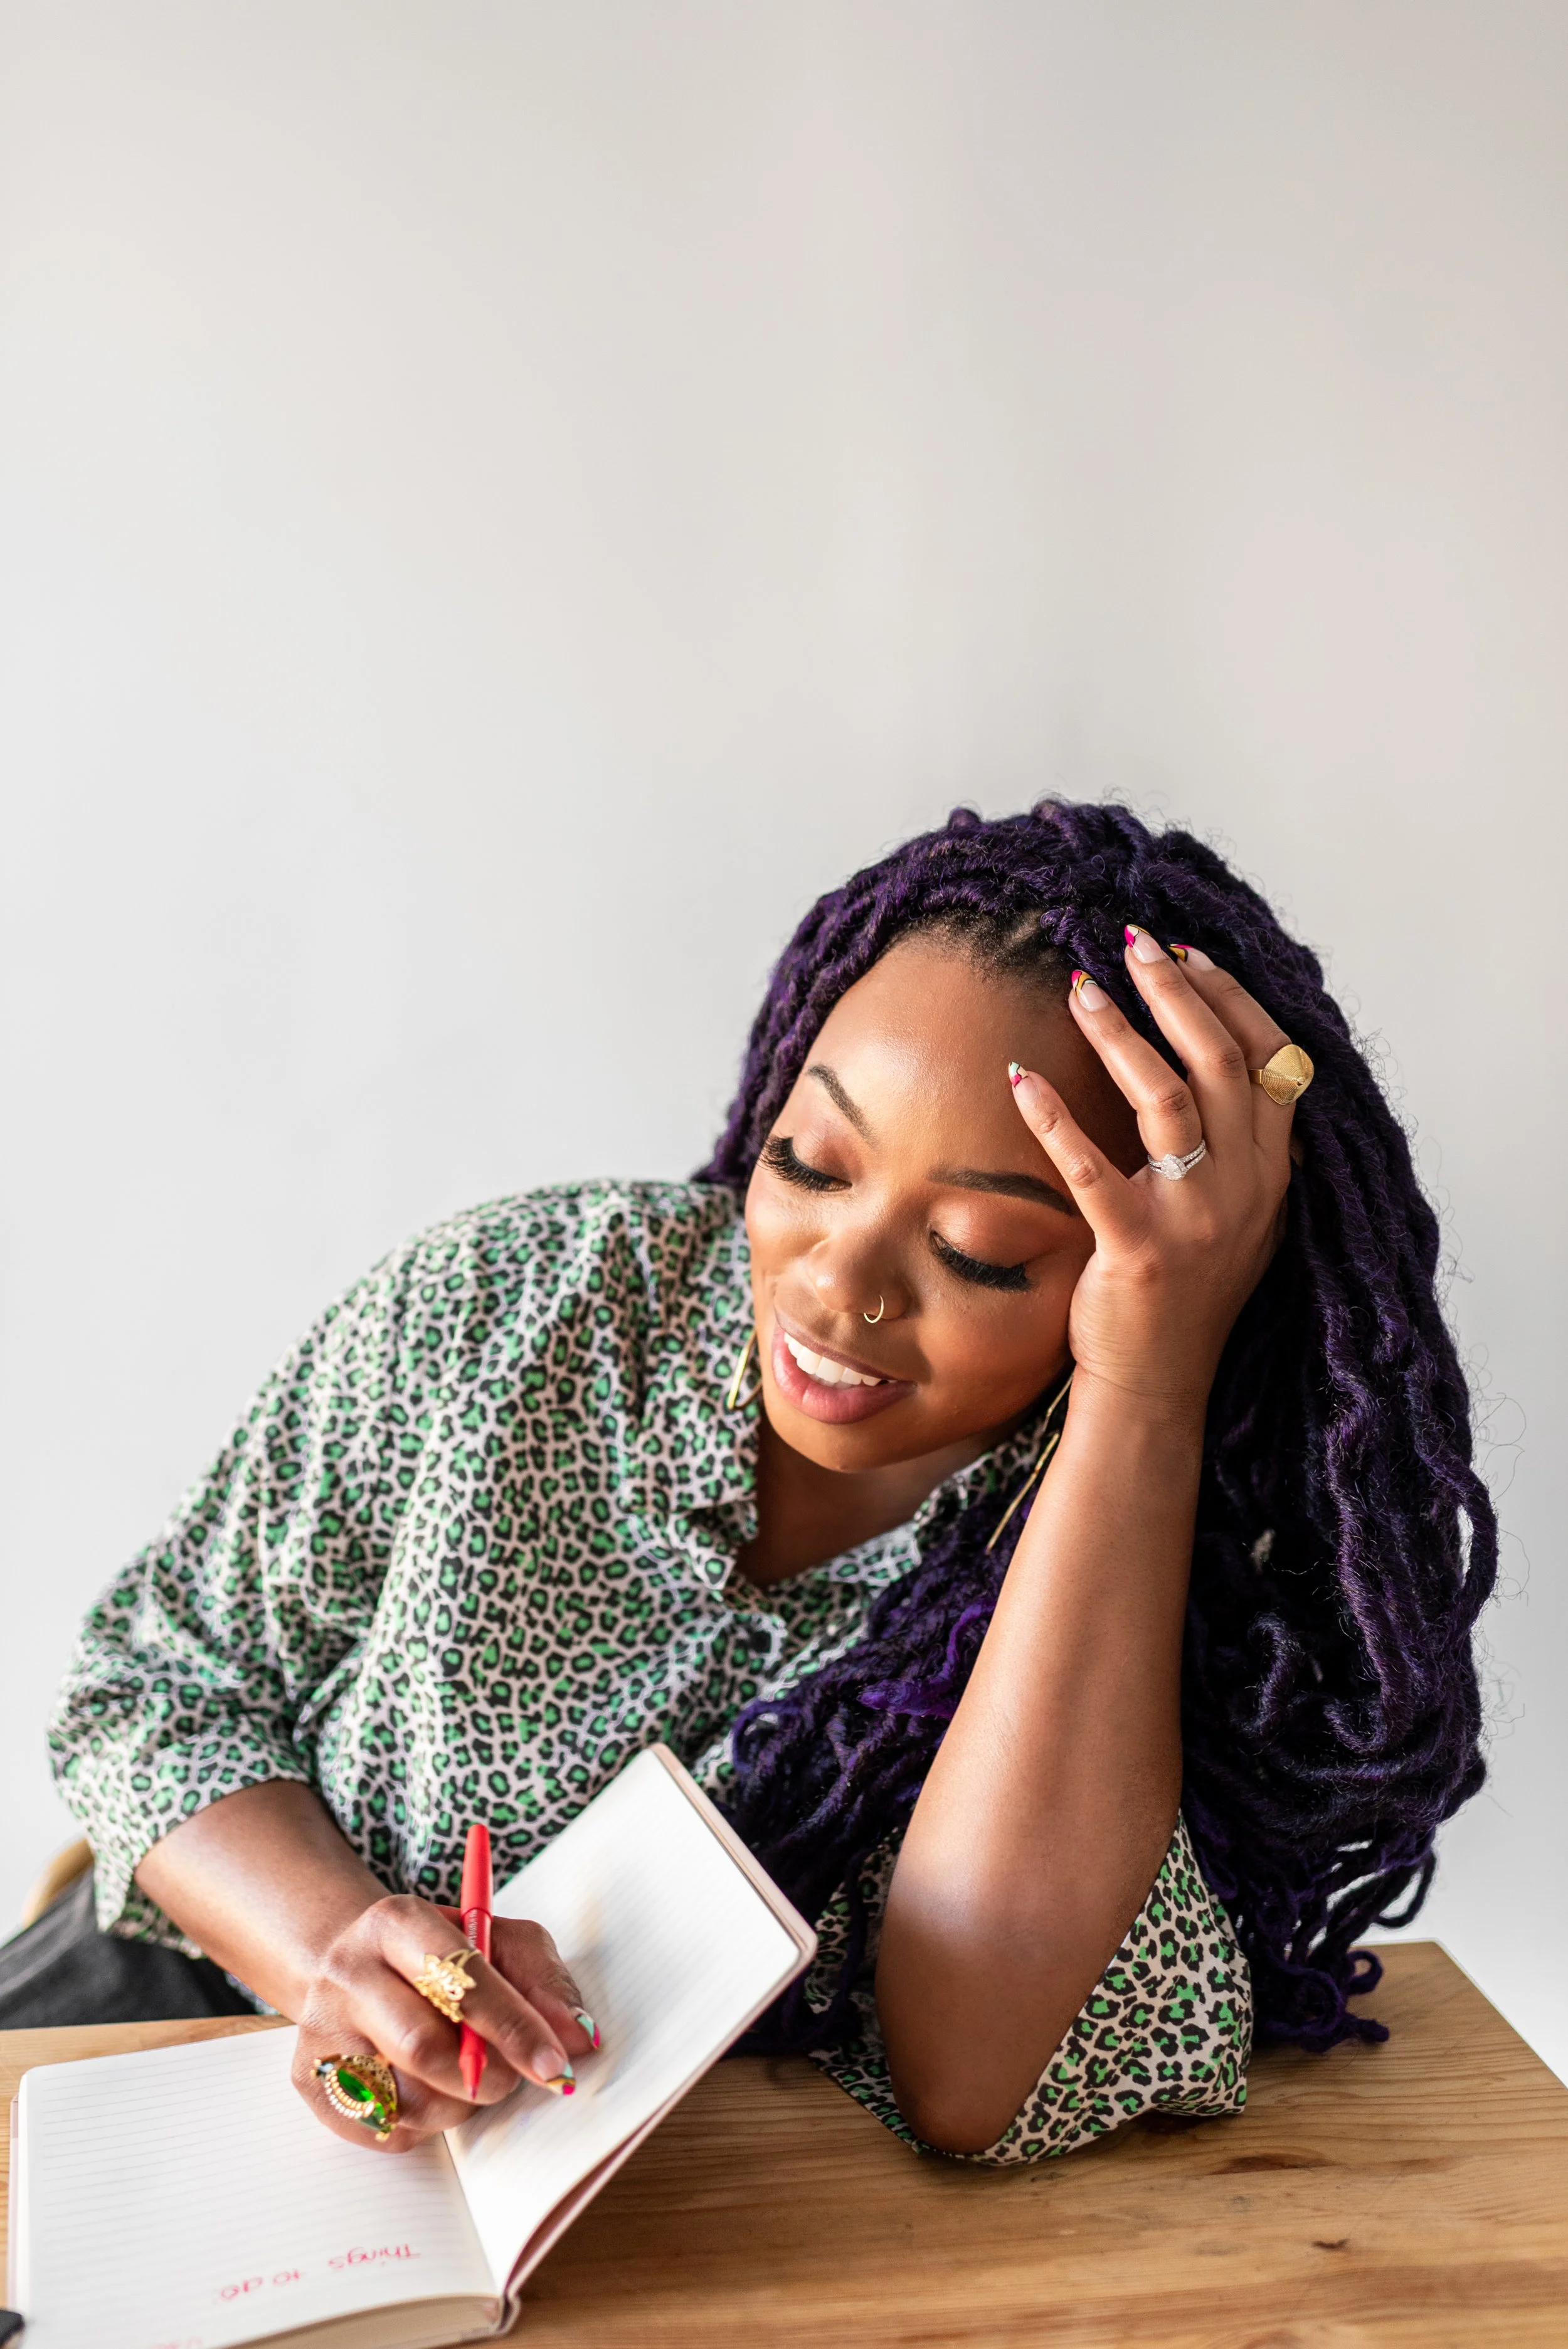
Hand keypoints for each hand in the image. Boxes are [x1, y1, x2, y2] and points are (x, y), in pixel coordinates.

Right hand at [292, 1894, 596, 2152]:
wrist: (352, 1962)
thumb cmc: (440, 1956)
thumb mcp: (499, 1940)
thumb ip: (544, 1981)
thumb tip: (578, 2038)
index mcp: (398, 1922)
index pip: (460, 1980)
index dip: (514, 2026)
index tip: (556, 2063)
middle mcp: (348, 1973)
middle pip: (425, 2047)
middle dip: (488, 2074)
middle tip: (513, 2076)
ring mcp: (321, 2031)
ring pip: (407, 2099)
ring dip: (459, 2103)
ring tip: (464, 2072)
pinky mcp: (310, 2082)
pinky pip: (385, 2130)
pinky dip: (425, 2122)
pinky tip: (425, 2085)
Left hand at [1009, 930, 1296, 1420]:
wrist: (1157, 1384)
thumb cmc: (1185, 1290)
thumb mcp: (1236, 1213)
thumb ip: (1236, 1146)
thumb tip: (1212, 1061)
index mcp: (1272, 1172)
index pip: (1270, 1060)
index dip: (1232, 999)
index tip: (1189, 954)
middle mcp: (1246, 1187)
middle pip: (1220, 1062)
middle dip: (1177, 991)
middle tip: (1134, 942)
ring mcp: (1196, 1218)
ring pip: (1167, 1098)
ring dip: (1121, 1033)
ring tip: (1082, 988)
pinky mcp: (1138, 1248)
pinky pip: (1092, 1168)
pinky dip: (1055, 1116)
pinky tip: (1021, 1077)